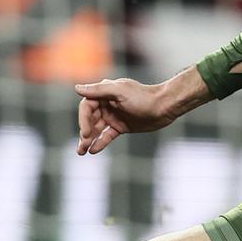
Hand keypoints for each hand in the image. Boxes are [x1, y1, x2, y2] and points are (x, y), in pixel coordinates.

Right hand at [74, 68, 207, 154]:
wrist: (164, 107)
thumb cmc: (143, 97)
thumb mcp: (120, 91)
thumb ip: (99, 90)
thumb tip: (77, 88)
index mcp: (105, 93)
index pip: (86, 106)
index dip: (83, 120)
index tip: (85, 133)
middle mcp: (107, 104)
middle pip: (90, 119)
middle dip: (84, 132)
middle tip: (81, 147)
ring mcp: (114, 116)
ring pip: (97, 129)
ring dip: (89, 139)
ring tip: (82, 152)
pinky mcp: (121, 126)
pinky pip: (107, 135)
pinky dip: (100, 142)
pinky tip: (93, 151)